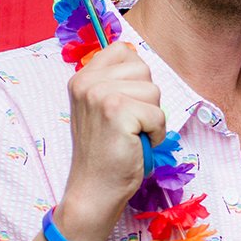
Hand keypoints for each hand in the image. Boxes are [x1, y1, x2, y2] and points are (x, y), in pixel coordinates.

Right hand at [60, 43, 166, 240]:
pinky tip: (137, 145)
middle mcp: (87, 83)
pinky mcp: (117, 112)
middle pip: (143, 69)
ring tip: (132, 135)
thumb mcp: (102, 108)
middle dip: (146, 100)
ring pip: (154, 91)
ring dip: (151, 118)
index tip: (125, 105)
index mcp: (82, 78)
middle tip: (128, 125)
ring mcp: (100, 96)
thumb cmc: (106, 152)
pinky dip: (155, 134)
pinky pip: (158, 114)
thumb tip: (138, 58)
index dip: (136, 78)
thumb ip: (115, 82)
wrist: (94, 190)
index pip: (123, 51)